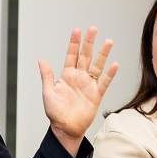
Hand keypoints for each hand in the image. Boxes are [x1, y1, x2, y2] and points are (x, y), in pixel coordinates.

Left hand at [39, 27, 117, 155]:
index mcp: (66, 75)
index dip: (74, 43)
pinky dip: (110, 74)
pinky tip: (114, 64)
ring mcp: (89, 84)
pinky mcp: (97, 94)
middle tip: (93, 29)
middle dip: (89, 42)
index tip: (77, 30)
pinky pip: (104, 82)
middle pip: (85, 56)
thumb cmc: (55, 112)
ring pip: (97, 65)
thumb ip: (47, 76)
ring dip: (102, 54)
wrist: (65, 128)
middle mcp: (79, 77)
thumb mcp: (48, 92)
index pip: (71, 55)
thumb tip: (41, 60)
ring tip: (108, 41)